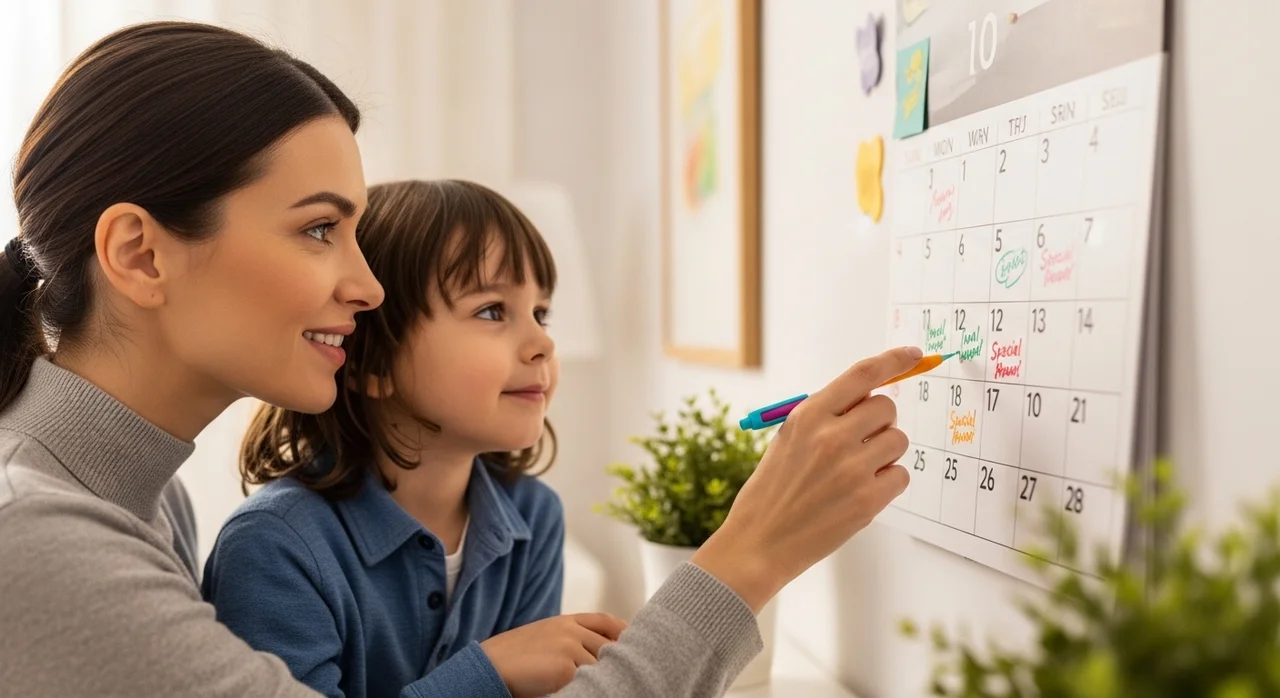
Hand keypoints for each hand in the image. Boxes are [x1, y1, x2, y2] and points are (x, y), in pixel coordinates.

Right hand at [480, 613, 628, 697]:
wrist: (489, 666)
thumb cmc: (514, 658)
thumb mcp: (545, 637)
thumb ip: (570, 638)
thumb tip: (598, 652)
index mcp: (566, 620)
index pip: (605, 621)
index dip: (623, 631)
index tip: (632, 643)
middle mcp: (571, 630)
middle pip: (609, 645)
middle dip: (616, 660)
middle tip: (627, 673)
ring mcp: (569, 647)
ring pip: (601, 666)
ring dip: (602, 677)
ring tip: (608, 686)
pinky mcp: (565, 669)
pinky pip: (588, 682)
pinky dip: (590, 688)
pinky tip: (586, 690)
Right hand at [691, 346, 918, 611]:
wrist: (759, 542)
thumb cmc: (772, 491)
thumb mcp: (788, 440)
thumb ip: (826, 417)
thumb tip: (869, 399)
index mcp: (808, 415)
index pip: (862, 374)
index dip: (893, 360)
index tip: (912, 355)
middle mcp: (831, 436)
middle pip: (887, 407)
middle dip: (881, 421)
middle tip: (862, 441)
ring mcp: (852, 469)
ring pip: (899, 440)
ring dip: (885, 453)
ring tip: (858, 471)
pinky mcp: (867, 500)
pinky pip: (901, 475)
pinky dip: (888, 483)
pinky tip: (861, 492)